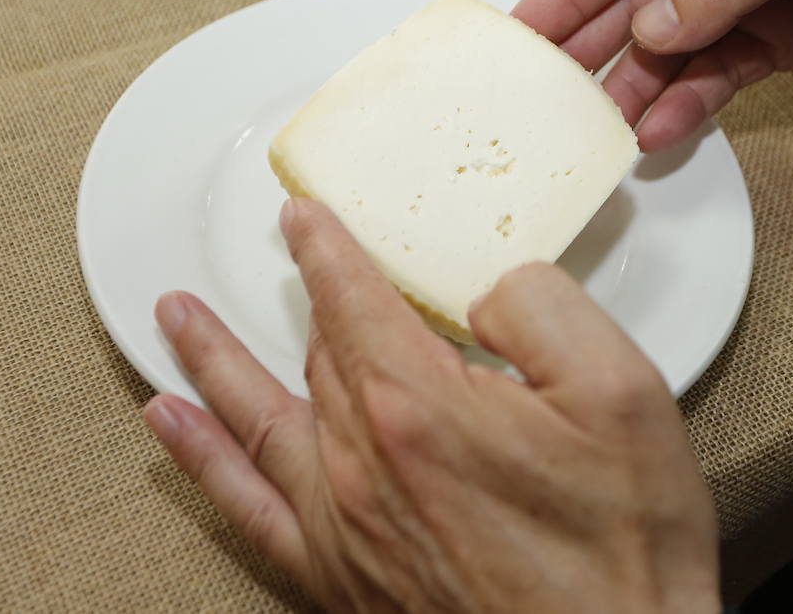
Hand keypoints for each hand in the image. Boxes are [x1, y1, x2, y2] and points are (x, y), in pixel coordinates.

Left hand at [144, 198, 720, 612]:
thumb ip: (538, 308)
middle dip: (306, 296)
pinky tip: (172, 425)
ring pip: (259, 416)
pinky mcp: (340, 579)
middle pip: (316, 353)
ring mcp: (342, 525)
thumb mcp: (619, 390)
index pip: (350, 299)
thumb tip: (484, 292)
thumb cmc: (620, 548)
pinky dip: (204, 459)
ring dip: (213, 358)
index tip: (302, 215)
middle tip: (286, 253)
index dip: (324, 248)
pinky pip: (247, 508)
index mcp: (418, 405)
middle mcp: (361, 463)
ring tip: (176, 315)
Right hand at [514, 0, 792, 150]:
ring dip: (638, 87)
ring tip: (600, 128)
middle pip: (639, 0)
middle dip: (592, 45)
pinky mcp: (785, 43)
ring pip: (675, 48)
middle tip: (543, 93)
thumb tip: (652, 32)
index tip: (525, 30)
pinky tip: (660, 130)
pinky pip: (720, 76)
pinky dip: (690, 104)